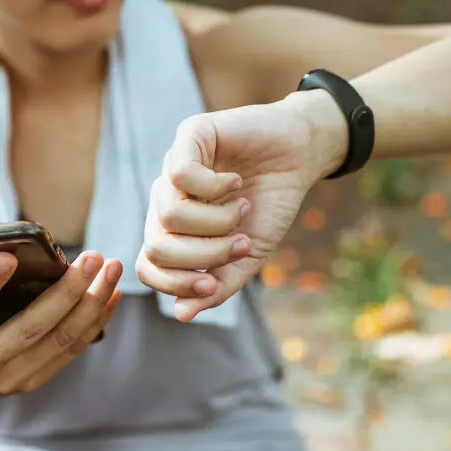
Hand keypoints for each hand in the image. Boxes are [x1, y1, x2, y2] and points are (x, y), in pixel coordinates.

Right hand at [0, 251, 121, 403]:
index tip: (9, 254)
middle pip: (30, 328)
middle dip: (65, 291)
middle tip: (91, 257)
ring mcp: (10, 378)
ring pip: (59, 340)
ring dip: (90, 304)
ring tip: (109, 269)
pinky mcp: (31, 381)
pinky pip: (69, 351)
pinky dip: (94, 322)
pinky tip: (110, 294)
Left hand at [136, 94, 346, 320]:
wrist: (302, 156)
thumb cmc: (271, 205)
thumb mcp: (248, 255)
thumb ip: (219, 286)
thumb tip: (181, 314)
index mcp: (173, 229)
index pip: (148, 266)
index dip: (176, 283)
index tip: (213, 282)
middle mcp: (166, 198)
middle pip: (157, 246)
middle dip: (204, 255)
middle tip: (239, 242)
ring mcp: (173, 167)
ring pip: (169, 215)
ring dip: (216, 222)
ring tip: (242, 208)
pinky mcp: (189, 136)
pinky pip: (180, 176)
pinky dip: (216, 188)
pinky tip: (236, 182)